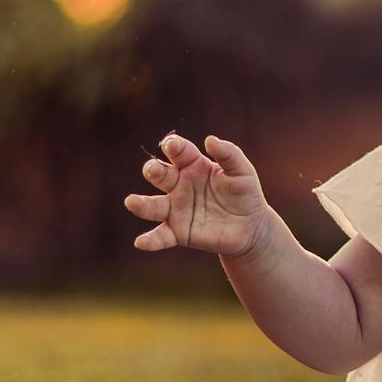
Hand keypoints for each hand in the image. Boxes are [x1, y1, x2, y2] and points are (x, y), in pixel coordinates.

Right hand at [123, 132, 274, 257]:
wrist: (251, 227)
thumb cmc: (245, 193)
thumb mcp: (242, 171)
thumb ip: (229, 154)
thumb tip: (210, 140)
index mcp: (193, 165)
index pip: (179, 152)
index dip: (173, 146)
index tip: (171, 145)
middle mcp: (179, 185)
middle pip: (160, 175)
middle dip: (153, 170)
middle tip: (153, 170)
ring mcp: (176, 209)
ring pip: (154, 205)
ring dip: (141, 204)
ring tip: (131, 202)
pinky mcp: (179, 232)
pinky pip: (161, 236)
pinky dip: (151, 240)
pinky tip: (141, 242)